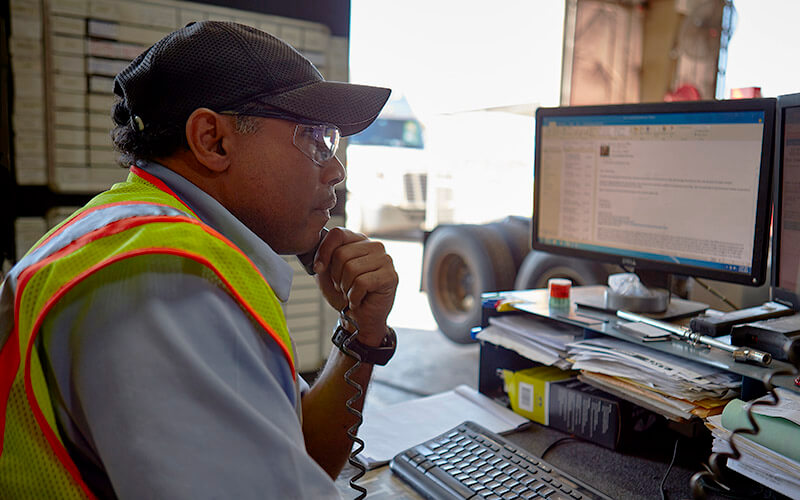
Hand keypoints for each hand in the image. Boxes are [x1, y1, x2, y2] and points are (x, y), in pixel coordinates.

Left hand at [312, 227, 397, 344]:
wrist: (358, 319)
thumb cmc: (344, 294)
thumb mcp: (326, 273)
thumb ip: (322, 258)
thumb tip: (319, 261)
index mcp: (359, 241)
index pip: (338, 234)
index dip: (323, 251)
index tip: (318, 268)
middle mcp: (374, 246)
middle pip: (342, 254)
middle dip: (336, 276)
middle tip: (343, 287)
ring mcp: (385, 260)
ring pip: (351, 268)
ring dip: (345, 288)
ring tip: (351, 293)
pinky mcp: (390, 276)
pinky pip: (362, 283)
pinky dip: (354, 296)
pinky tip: (359, 300)